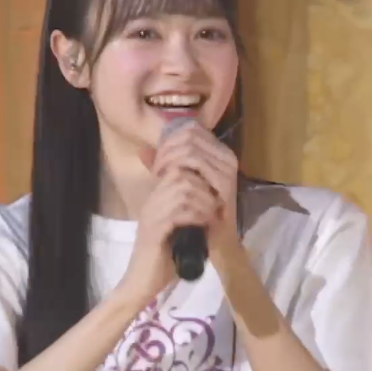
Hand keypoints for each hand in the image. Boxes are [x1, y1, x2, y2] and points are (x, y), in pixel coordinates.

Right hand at [116, 164, 218, 304]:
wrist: (141, 283)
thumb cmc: (162, 260)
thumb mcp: (178, 231)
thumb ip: (188, 214)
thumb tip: (213, 202)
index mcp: (155, 201)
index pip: (177, 172)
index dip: (200, 180)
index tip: (214, 197)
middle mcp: (151, 203)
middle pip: (181, 177)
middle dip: (204, 189)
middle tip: (216, 206)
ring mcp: (151, 216)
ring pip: (182, 192)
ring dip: (203, 202)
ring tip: (212, 216)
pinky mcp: (154, 231)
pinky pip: (178, 212)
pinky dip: (196, 216)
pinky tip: (204, 225)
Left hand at [148, 120, 240, 249]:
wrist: (215, 241)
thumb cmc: (196, 213)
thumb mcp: (177, 186)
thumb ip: (165, 166)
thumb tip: (143, 149)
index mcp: (218, 153)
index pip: (191, 128)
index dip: (169, 138)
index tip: (157, 157)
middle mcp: (227, 155)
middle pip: (190, 134)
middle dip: (166, 148)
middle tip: (156, 168)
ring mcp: (228, 167)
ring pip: (190, 146)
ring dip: (169, 158)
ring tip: (159, 174)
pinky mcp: (225, 180)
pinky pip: (197, 162)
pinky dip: (178, 166)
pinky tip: (167, 178)